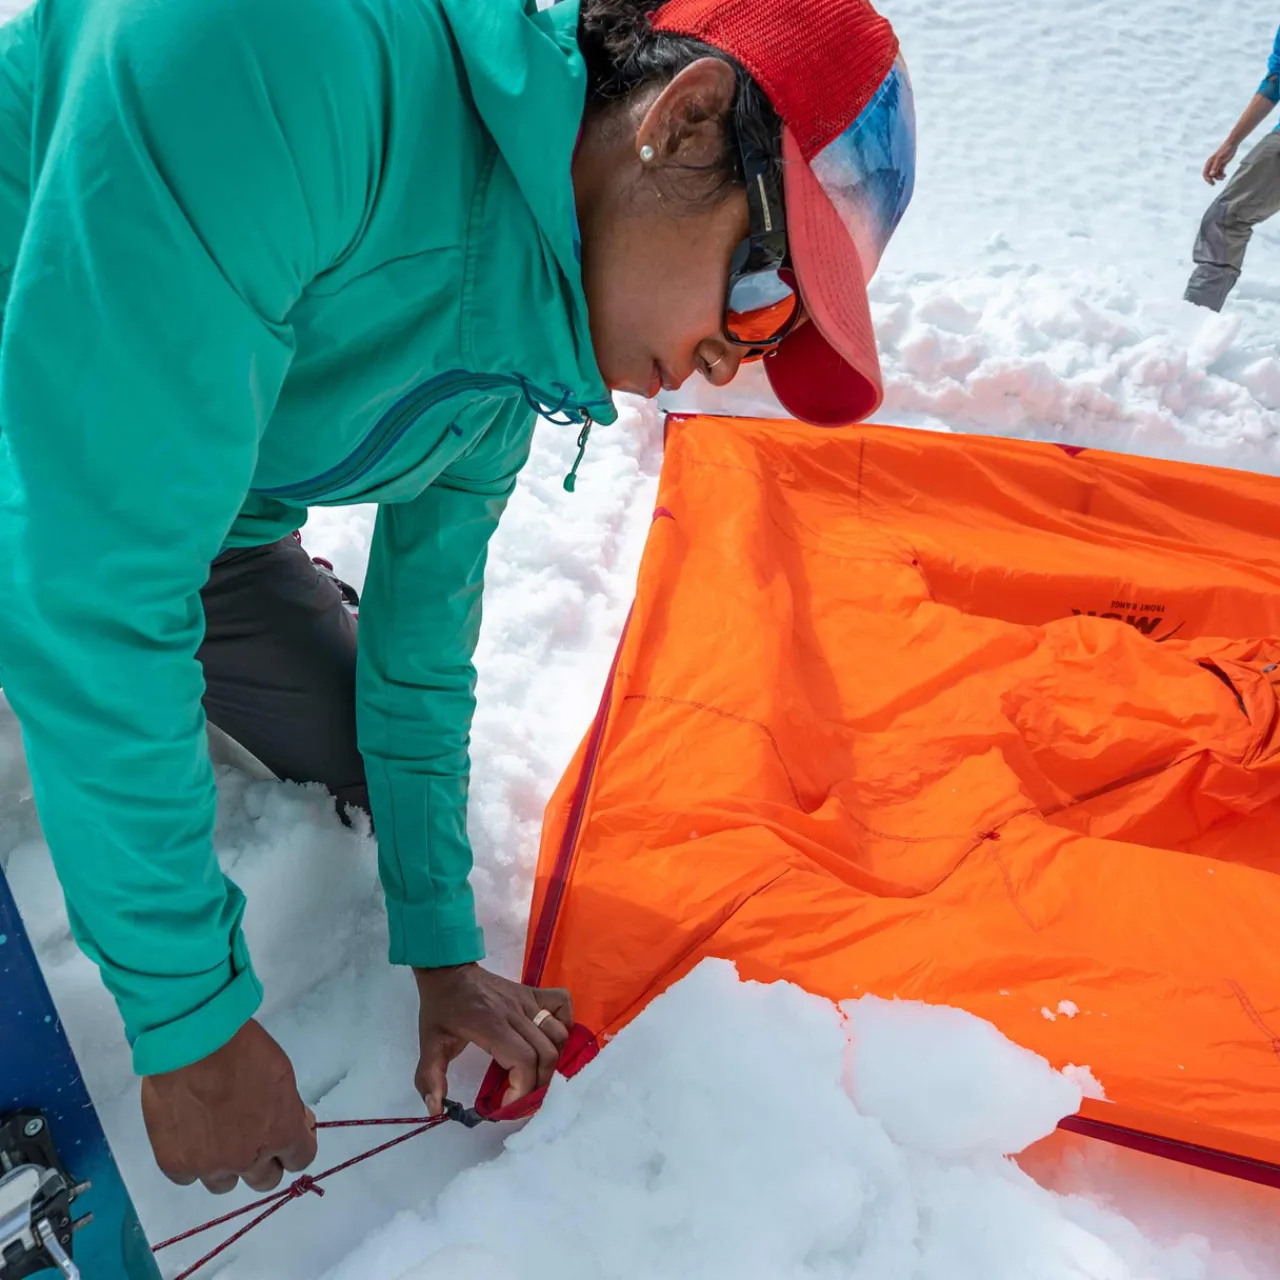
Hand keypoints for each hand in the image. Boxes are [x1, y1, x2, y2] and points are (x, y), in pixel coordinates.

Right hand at [141, 1020, 316, 1194]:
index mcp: (281, 1134)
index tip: (288, 1132)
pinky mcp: (175, 1164)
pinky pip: (188, 1177)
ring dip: (226, 1165)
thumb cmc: (243, 1048)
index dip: (295, 1146)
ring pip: (225, 1184)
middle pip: (265, 1180)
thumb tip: (294, 1123)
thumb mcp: (282, 1074)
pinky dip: (192, 1161)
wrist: (191, 1042)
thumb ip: (288, 1108)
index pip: (300, 1159)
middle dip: (264, 1159)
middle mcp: (247, 1159)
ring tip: (216, 1135)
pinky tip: (190, 1137)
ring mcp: (209, 1166)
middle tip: (253, 1135)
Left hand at [414, 963, 572, 1114]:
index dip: (521, 1090)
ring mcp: (527, 999)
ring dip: (551, 1060)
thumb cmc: (440, 1008)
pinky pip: (562, 1004)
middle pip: (546, 1054)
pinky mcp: (532, 991)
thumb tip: (434, 1109)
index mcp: (491, 1025)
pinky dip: (564, 1024)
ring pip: (558, 1034)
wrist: (447, 970)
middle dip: (538, 1084)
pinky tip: (549, 1041)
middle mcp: (515, 1012)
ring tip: (533, 1074)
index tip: (505, 1104)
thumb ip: (430, 1078)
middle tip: (520, 1095)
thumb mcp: (429, 1044)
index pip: (523, 1061)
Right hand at [1204, 140, 1237, 183]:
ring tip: (1223, 177)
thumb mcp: (1220, 159)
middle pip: (1209, 175)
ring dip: (1218, 177)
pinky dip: (1222, 175)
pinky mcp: (1222, 164)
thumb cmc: (1226, 150)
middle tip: (1215, 184)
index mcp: (1209, 163)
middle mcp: (1212, 164)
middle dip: (1212, 179)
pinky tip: (1225, 175)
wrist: (1232, 144)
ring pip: (1215, 174)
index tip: (1212, 183)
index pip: (1205, 173)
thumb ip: (1215, 167)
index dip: (1207, 179)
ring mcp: (1217, 164)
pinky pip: (1220, 172)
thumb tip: (1211, 175)